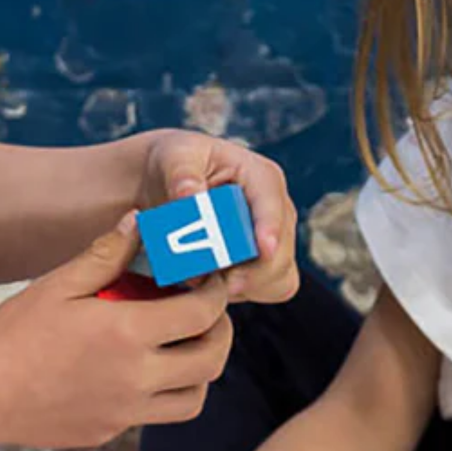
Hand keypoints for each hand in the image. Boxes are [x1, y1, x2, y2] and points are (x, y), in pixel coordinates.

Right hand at [0, 214, 232, 449]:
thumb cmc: (13, 334)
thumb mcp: (58, 284)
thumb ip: (105, 255)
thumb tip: (139, 223)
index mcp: (128, 333)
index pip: (202, 313)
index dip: (217, 294)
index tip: (212, 282)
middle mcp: (137, 378)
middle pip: (212, 361)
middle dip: (221, 334)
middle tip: (208, 317)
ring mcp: (126, 412)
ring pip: (194, 399)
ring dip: (200, 372)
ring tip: (183, 349)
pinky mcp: (111, 432)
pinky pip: (155, 416)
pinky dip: (162, 395)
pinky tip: (140, 372)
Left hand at [138, 131, 298, 304]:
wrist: (170, 185)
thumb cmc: (177, 164)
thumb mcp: (174, 157)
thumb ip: (181, 174)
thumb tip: (188, 196)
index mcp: (261, 177)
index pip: (272, 204)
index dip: (270, 227)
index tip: (263, 249)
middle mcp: (276, 210)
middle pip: (281, 251)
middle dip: (251, 270)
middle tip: (214, 279)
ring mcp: (274, 240)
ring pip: (278, 277)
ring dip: (244, 284)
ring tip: (204, 277)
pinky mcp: (265, 266)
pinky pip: (267, 290)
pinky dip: (241, 293)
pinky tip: (212, 284)